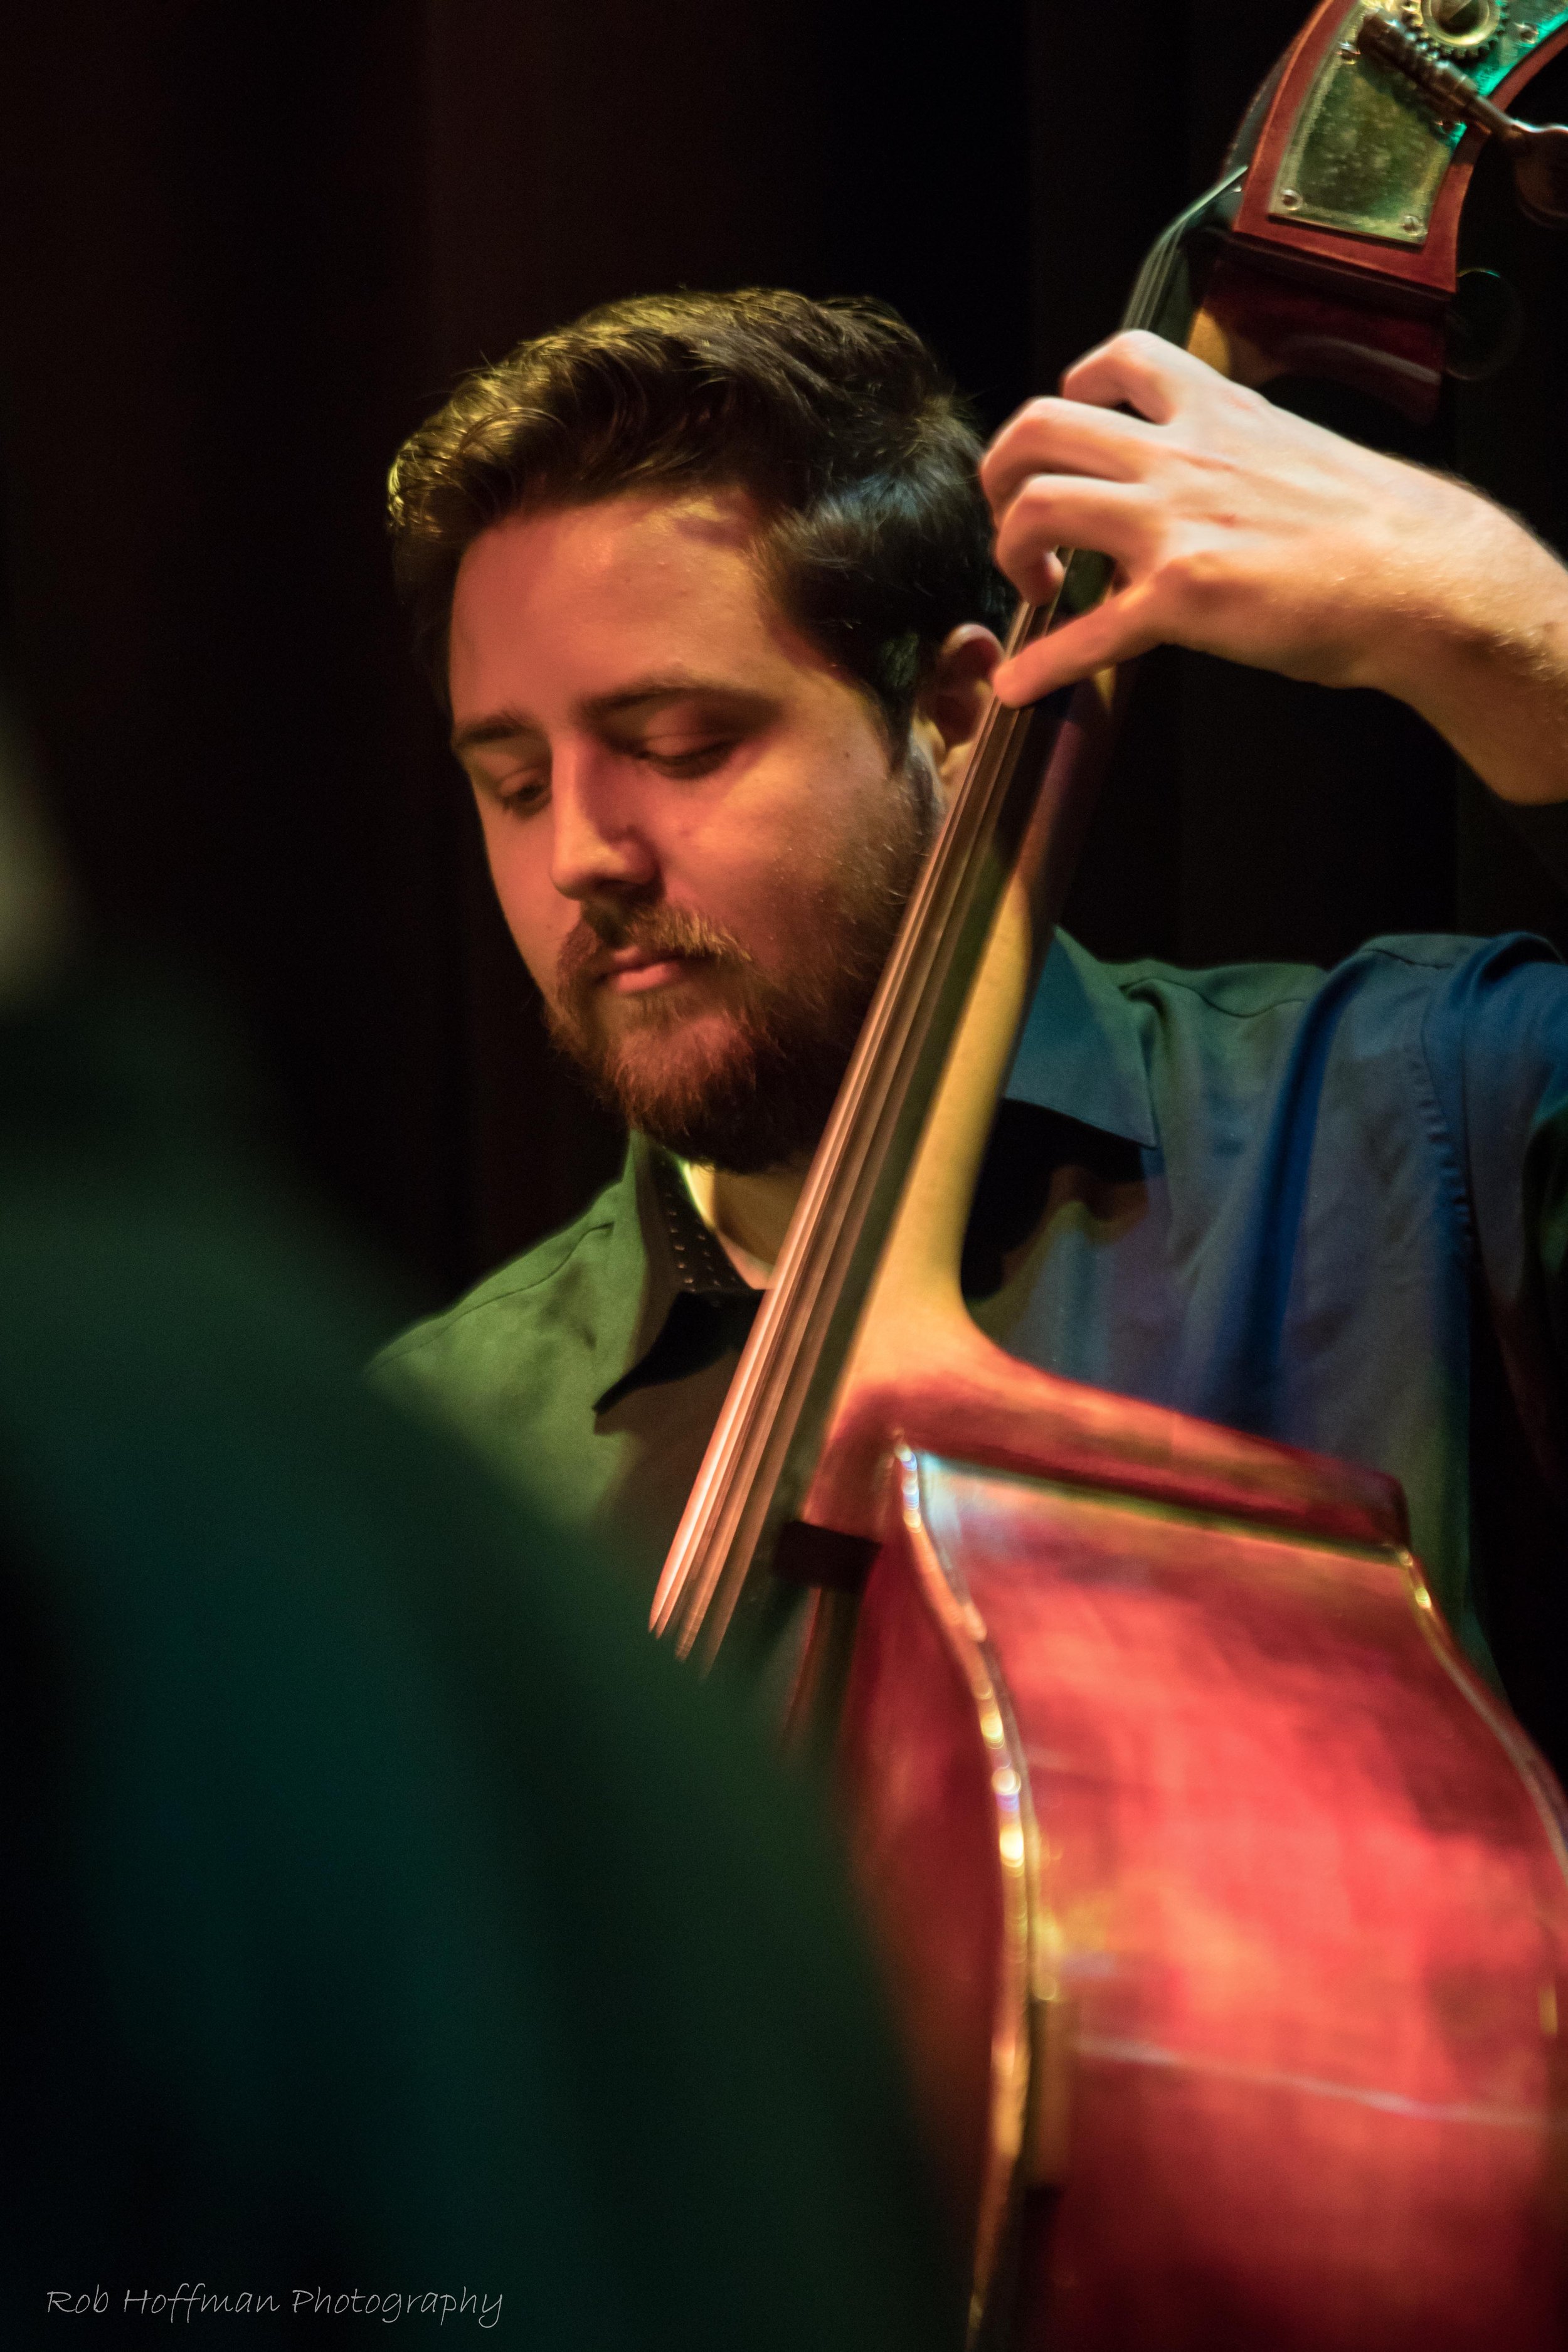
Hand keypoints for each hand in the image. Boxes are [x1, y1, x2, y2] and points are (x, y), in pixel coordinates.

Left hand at [980, 330, 1567, 805]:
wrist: (1419, 575)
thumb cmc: (1369, 524)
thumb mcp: (1289, 452)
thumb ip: (1226, 455)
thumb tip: (1191, 484)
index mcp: (1213, 412)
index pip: (1117, 359)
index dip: (1067, 393)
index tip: (1062, 441)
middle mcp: (1180, 454)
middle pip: (1041, 427)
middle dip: (1002, 474)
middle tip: (1014, 520)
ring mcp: (1173, 522)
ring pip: (1038, 507)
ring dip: (1009, 551)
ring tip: (1032, 588)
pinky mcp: (1178, 596)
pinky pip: (1083, 633)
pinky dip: (1039, 665)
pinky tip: (1018, 686)